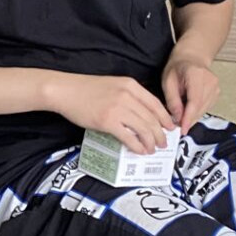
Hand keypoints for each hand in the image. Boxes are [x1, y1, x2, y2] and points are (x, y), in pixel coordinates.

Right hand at [46, 73, 175, 154]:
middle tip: (162, 143)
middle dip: (160, 134)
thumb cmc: (85, 89)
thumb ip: (128, 96)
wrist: (65, 91)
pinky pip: (128, 137)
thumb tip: (141, 115)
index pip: (155, 104)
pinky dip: (137, 146)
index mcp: (131, 85)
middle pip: (152, 118)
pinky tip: (139, 150)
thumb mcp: (113, 85)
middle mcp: (127, 96)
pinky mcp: (107, 121)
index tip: (170, 127)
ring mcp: (118, 109)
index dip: (165, 118)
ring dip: (150, 142)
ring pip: (143, 129)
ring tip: (152, 149)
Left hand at [161, 50, 219, 132]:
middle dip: (187, 119)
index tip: (183, 129)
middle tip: (176, 124)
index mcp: (197, 75)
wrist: (191, 59)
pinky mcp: (217, 93)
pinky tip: (188, 108)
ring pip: (203, 110)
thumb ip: (172, 100)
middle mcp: (210, 81)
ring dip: (191, 116)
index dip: (188, 117)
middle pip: (200, 107)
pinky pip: (206, 108)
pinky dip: (196, 112)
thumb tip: (177, 118)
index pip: (194, 101)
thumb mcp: (168, 82)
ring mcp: (216, 87)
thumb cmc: (177, 68)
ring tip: (180, 113)